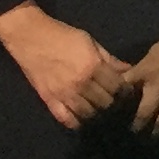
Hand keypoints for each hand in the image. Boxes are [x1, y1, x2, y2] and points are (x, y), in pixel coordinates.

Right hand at [0, 2, 127, 128]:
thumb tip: (129, 70)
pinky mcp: (50, 100)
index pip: (118, 88)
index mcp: (93, 66)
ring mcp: (64, 94)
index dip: (125, 92)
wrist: (29, 36)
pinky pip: (67, 120)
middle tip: (114, 102)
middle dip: (113, 103)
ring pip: (89, 115)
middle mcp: (80, 83)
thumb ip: (109, 59)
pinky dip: (77, 123)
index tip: (127, 92)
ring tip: (100, 110)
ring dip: (97, 114)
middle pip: (106, 104)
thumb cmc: (62, 35)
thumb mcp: (90, 41)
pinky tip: (82, 118)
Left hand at [129, 17, 158, 141]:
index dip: (118, 110)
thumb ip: (138, 73)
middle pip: (142, 116)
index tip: (114, 119)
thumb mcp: (150, 55)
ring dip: (153, 136)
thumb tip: (124, 90)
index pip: (125, 96)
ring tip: (149, 143)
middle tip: (133, 137)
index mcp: (145, 73)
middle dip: (135, 130)